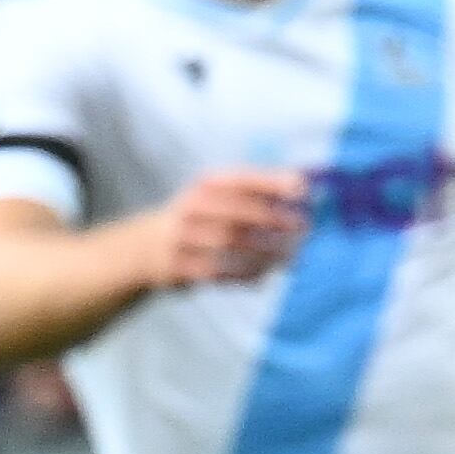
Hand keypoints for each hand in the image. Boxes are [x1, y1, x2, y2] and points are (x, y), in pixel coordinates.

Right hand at [134, 168, 308, 291]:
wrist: (145, 248)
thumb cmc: (201, 218)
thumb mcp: (219, 194)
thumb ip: (260, 189)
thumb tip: (309, 184)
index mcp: (206, 185)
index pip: (241, 179)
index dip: (272, 182)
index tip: (302, 190)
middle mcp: (191, 208)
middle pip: (237, 213)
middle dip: (274, 220)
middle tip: (303, 227)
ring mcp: (181, 238)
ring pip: (229, 246)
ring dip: (264, 251)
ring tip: (289, 256)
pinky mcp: (178, 267)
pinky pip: (217, 272)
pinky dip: (244, 274)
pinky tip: (264, 274)